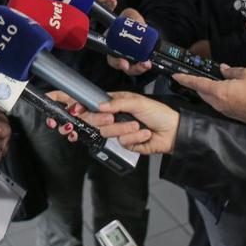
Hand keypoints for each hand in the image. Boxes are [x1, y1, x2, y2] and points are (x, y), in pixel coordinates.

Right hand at [48, 91, 177, 154]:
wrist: (172, 132)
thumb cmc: (158, 113)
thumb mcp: (138, 102)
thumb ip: (117, 103)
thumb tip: (100, 105)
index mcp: (115, 102)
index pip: (92, 103)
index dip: (79, 106)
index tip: (72, 108)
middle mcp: (114, 116)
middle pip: (95, 120)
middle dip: (103, 120)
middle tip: (112, 118)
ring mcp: (118, 130)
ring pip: (107, 133)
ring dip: (124, 129)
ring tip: (138, 126)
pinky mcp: (125, 143)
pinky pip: (121, 142)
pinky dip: (134, 138)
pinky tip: (144, 134)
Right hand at [106, 8, 152, 75]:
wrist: (139, 24)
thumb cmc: (129, 20)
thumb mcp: (129, 14)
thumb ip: (132, 16)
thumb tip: (140, 25)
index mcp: (112, 44)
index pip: (112, 58)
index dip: (117, 62)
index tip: (124, 63)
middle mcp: (119, 54)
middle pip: (124, 67)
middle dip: (133, 68)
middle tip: (142, 64)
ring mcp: (129, 58)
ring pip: (133, 69)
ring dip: (140, 69)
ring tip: (147, 64)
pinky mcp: (139, 59)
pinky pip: (140, 66)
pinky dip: (145, 66)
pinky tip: (149, 63)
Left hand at [173, 66, 245, 129]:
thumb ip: (232, 71)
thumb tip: (224, 69)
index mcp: (219, 92)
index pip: (197, 84)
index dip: (185, 79)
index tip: (175, 76)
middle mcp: (219, 103)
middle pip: (202, 92)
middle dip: (196, 84)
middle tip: (194, 76)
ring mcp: (226, 111)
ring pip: (210, 99)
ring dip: (207, 90)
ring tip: (211, 81)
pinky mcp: (233, 115)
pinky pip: (219, 104)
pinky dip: (217, 96)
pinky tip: (225, 90)